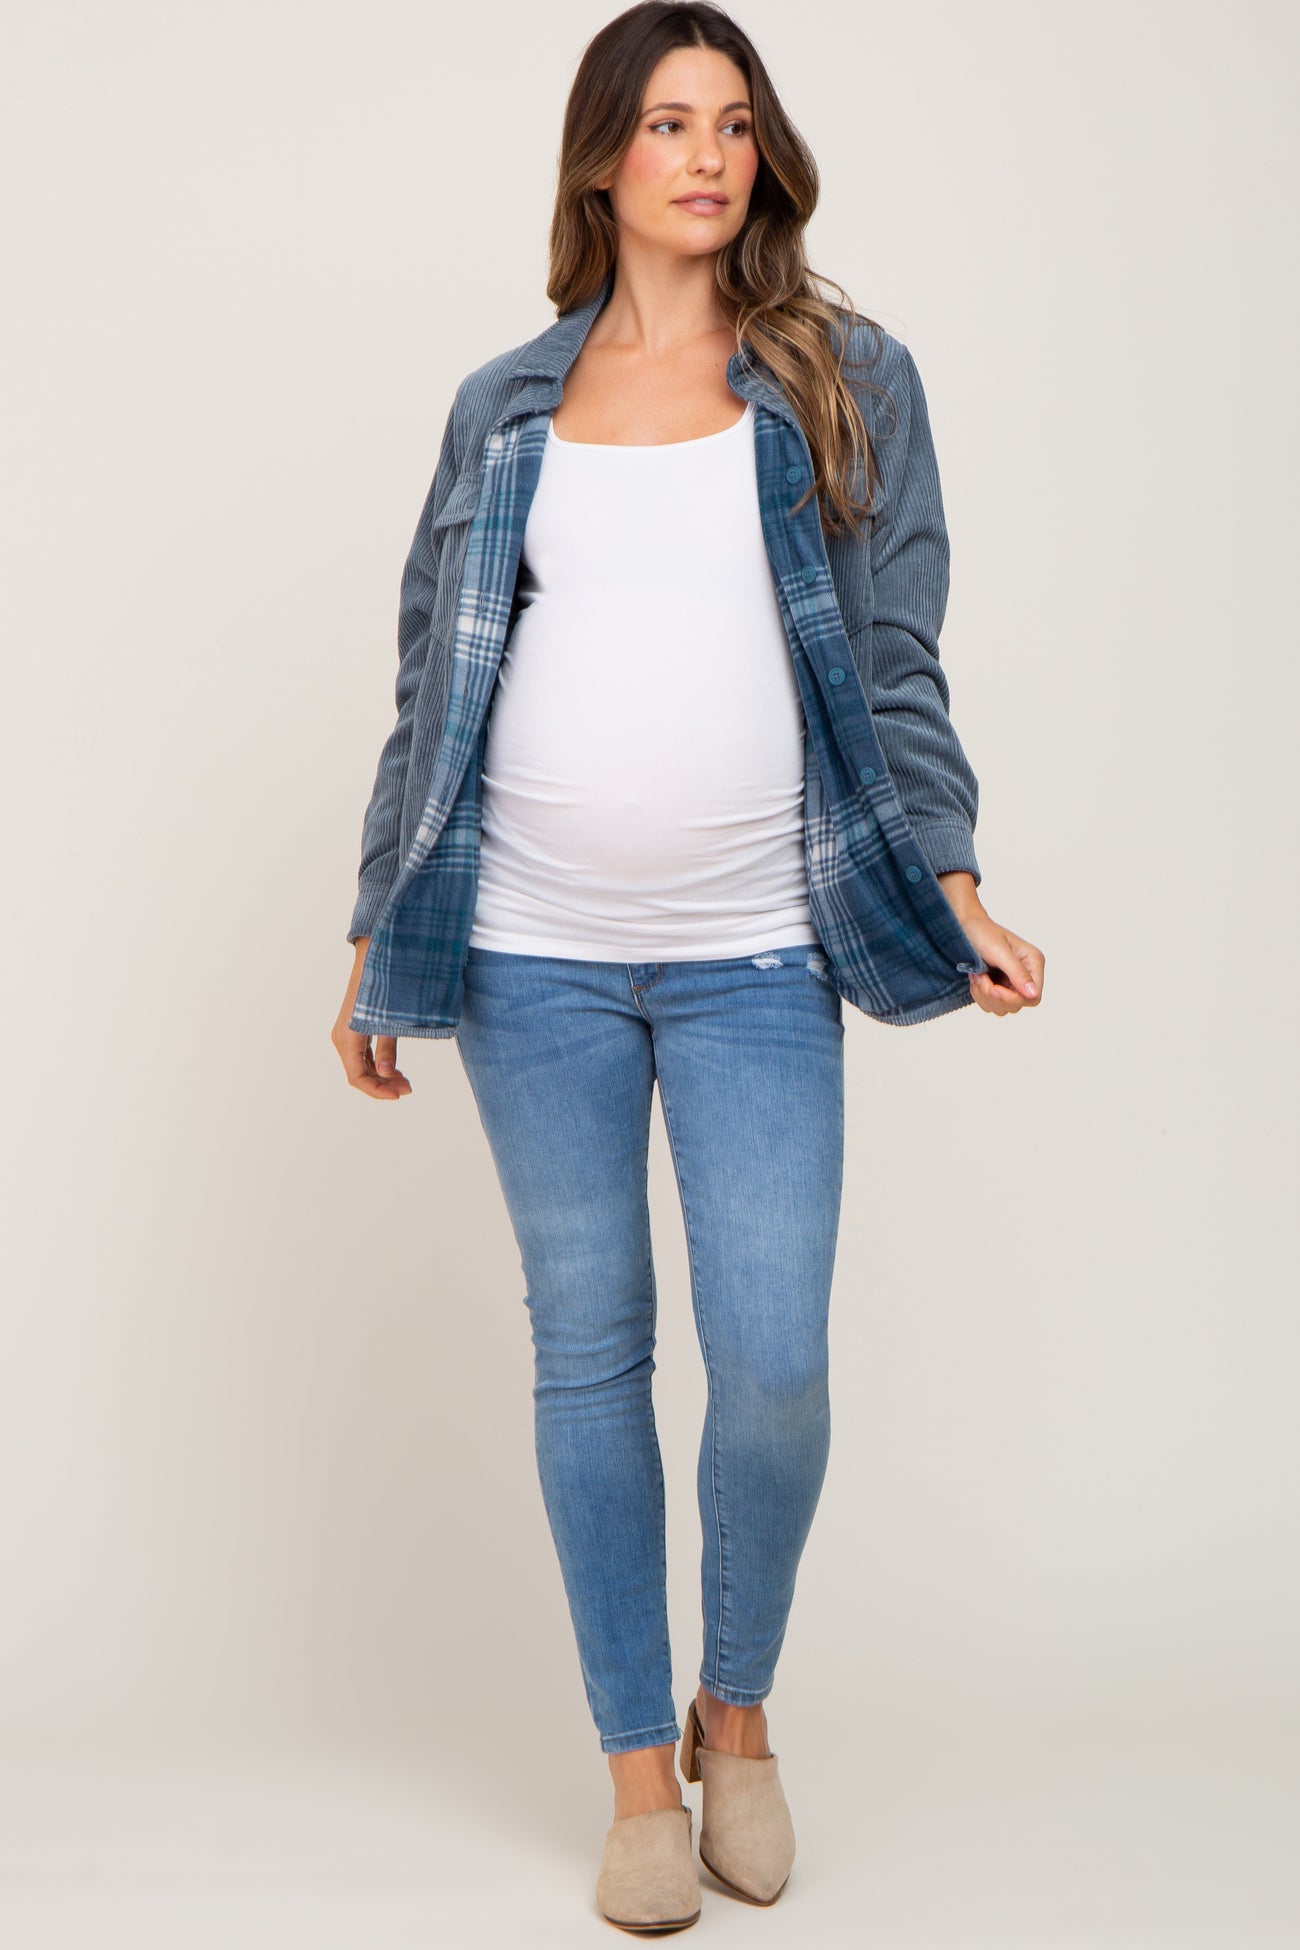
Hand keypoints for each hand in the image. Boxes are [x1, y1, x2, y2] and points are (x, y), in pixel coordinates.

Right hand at [332, 938, 413, 1097]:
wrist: (375, 954)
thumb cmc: (384, 983)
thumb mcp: (389, 1018)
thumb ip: (387, 1047)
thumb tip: (386, 1074)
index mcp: (347, 1037)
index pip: (358, 1077)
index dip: (377, 1090)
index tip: (400, 1095)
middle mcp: (342, 1037)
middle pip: (360, 1074)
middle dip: (383, 1085)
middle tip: (409, 1088)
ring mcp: (347, 1033)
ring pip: (361, 1066)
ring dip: (381, 1077)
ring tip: (405, 1081)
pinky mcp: (354, 1029)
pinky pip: (363, 1055)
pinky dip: (378, 1065)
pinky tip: (395, 1069)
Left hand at [936, 875, 1043, 1017]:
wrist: (963, 927)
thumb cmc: (981, 932)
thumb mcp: (999, 951)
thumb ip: (1017, 973)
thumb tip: (1033, 994)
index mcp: (1033, 962)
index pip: (1032, 997)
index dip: (1011, 998)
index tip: (992, 988)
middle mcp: (1026, 974)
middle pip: (1017, 1005)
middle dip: (993, 994)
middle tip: (980, 977)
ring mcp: (1012, 982)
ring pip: (1002, 1008)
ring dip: (984, 994)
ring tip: (977, 975)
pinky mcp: (999, 987)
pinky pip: (992, 1005)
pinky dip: (979, 995)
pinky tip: (976, 978)